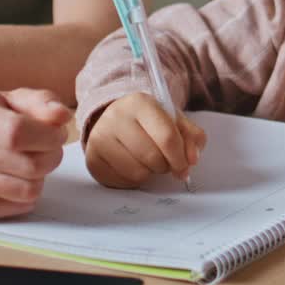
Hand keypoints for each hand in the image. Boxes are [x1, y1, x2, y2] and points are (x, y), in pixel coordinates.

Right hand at [0, 88, 71, 220]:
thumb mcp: (11, 100)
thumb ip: (41, 102)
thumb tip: (61, 115)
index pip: (17, 132)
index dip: (48, 136)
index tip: (55, 133)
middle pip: (30, 165)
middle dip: (52, 155)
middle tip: (46, 147)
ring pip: (29, 189)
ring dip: (39, 176)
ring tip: (29, 161)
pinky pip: (21, 206)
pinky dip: (27, 194)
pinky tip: (15, 178)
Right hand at [85, 92, 206, 188]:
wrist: (118, 120)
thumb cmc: (151, 122)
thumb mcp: (175, 121)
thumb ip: (192, 138)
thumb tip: (192, 160)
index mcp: (140, 102)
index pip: (167, 137)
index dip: (180, 158)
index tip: (184, 166)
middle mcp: (115, 117)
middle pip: (152, 157)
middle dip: (165, 165)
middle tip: (164, 161)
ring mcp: (99, 137)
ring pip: (137, 173)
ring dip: (149, 173)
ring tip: (148, 161)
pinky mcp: (92, 159)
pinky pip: (122, 182)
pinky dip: (133, 180)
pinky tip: (133, 166)